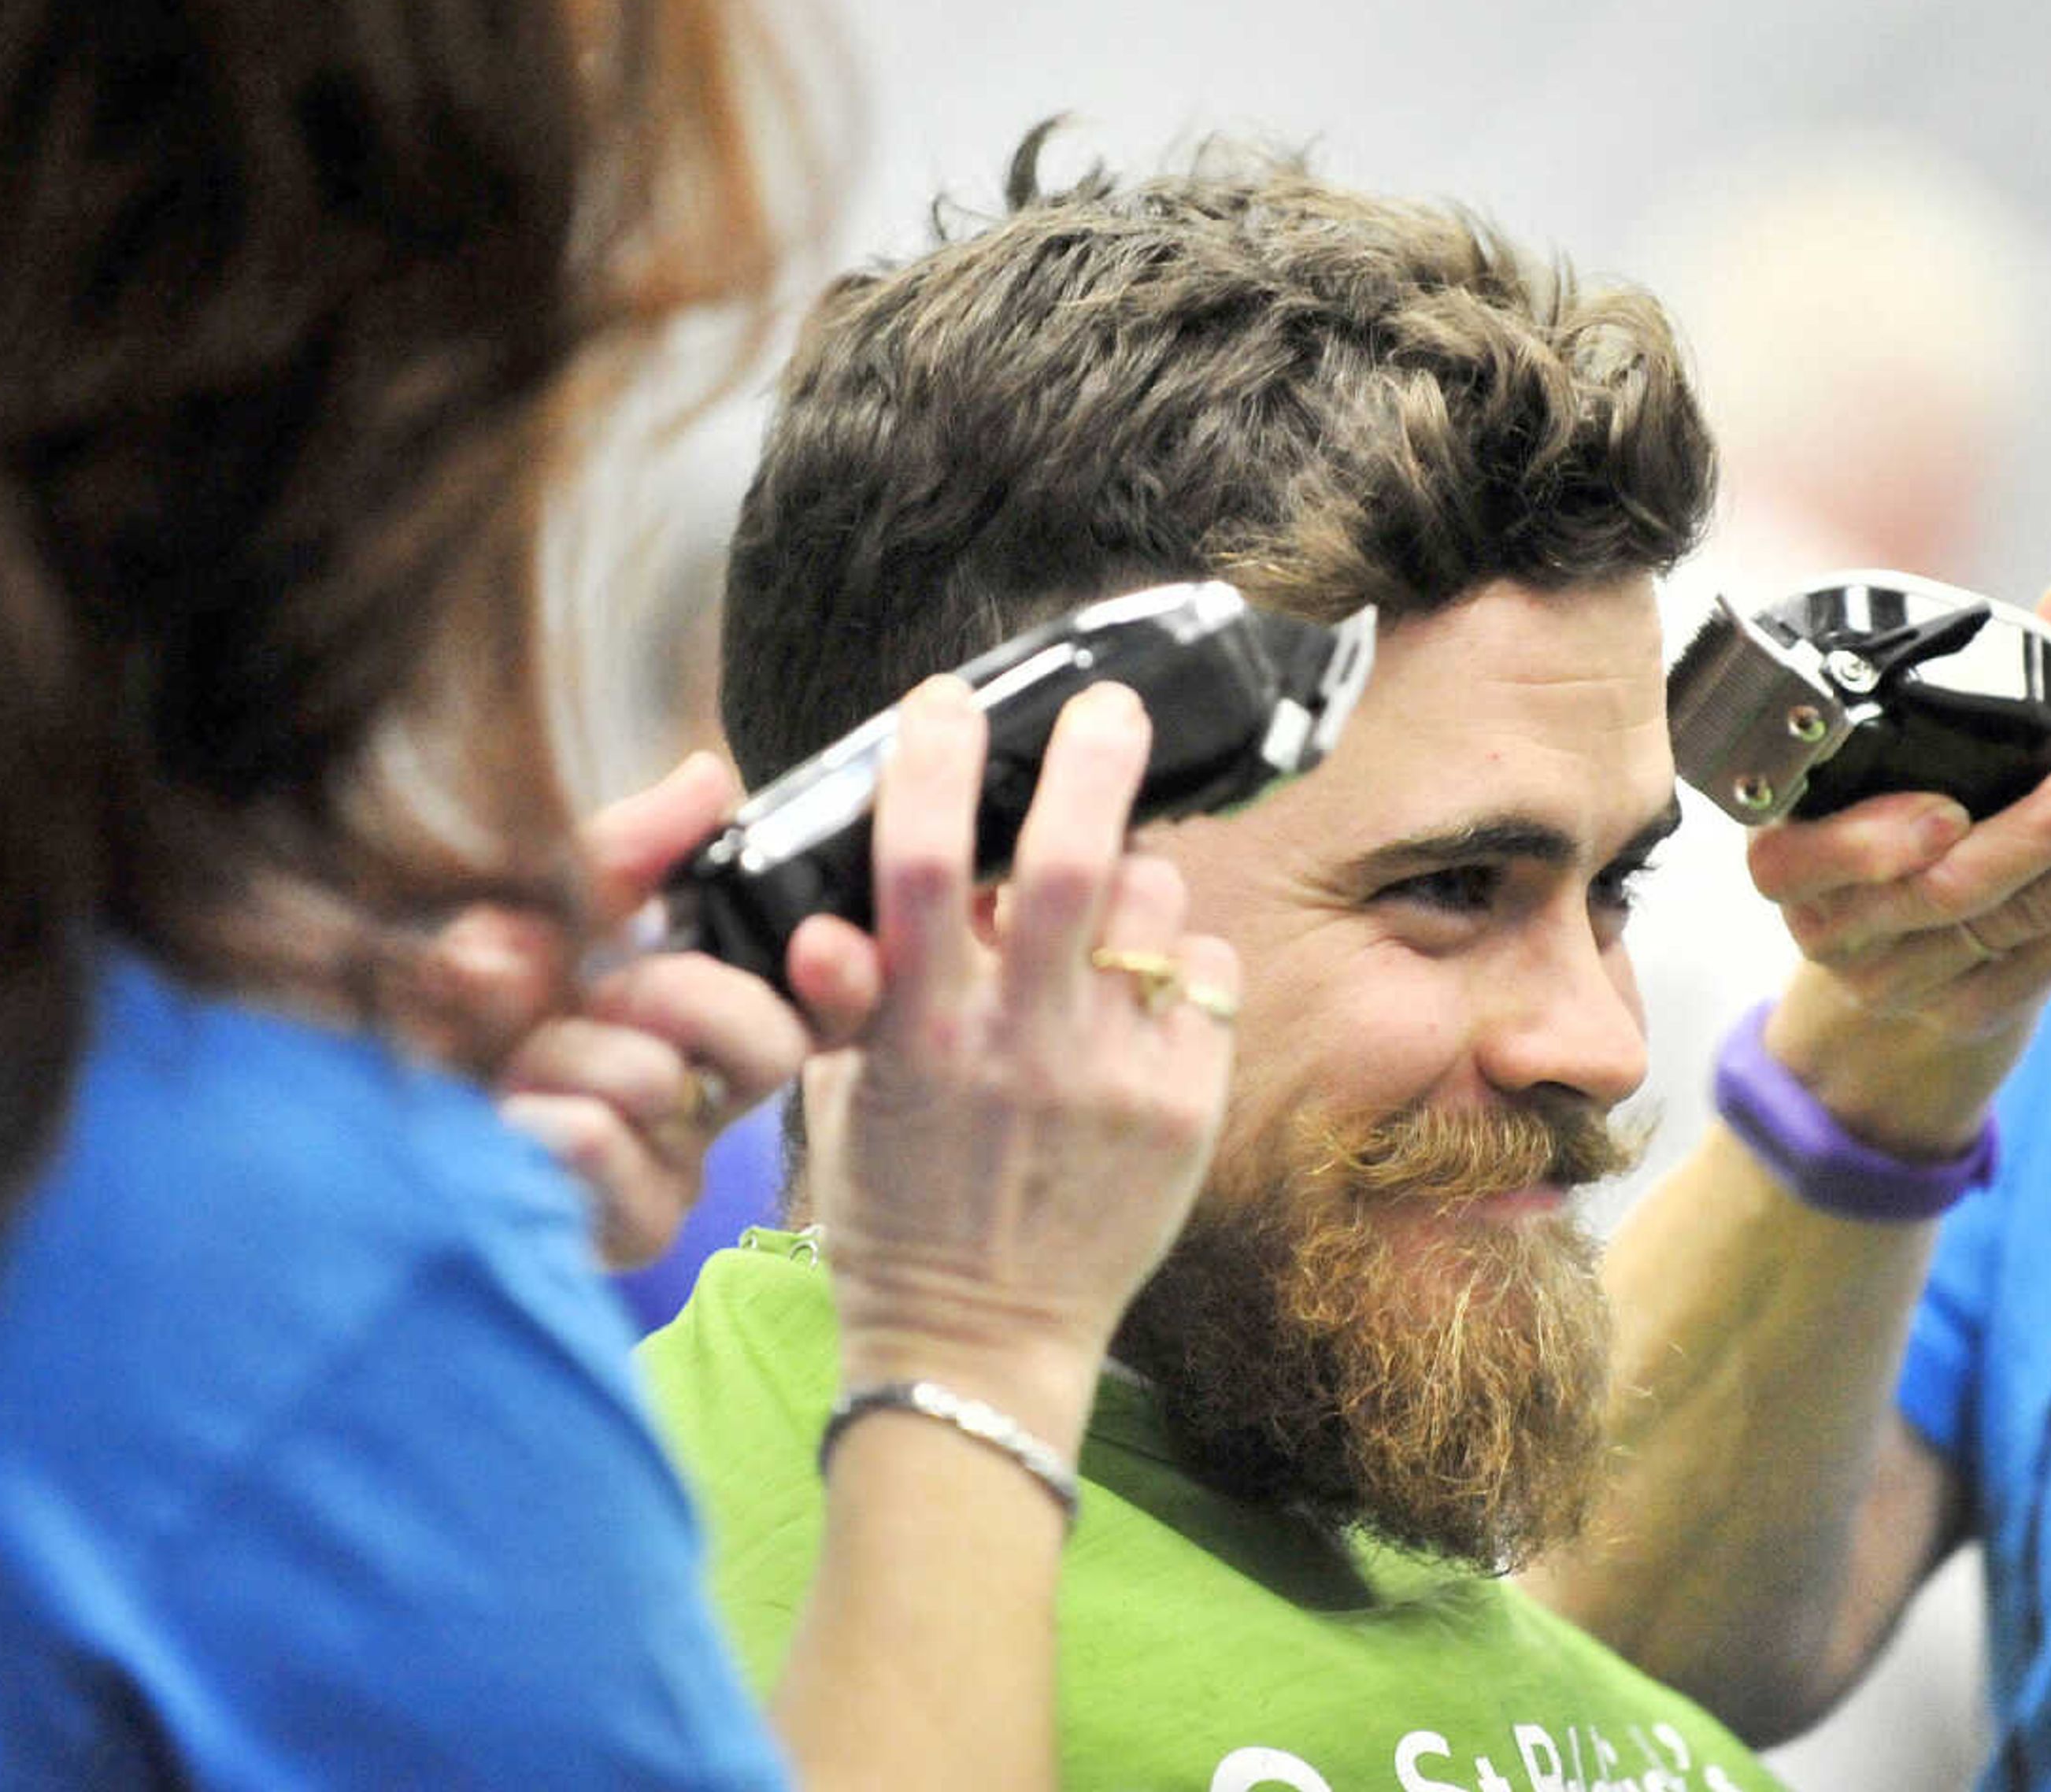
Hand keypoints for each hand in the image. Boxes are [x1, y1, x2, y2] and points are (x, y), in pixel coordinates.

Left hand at [409, 752, 814, 1267]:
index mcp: (711, 1015)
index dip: (844, 977)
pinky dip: (539, 1113)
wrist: (359, 1114)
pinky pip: (601, 1143)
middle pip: (769, 1041)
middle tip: (593, 991)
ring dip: (553, 1049)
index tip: (815, 943)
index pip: (831, 1002)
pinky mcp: (621, 1226)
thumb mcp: (535, 908)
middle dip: (666, 991)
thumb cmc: (461, 1011)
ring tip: (497, 1062)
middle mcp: (710, 1095)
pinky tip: (501, 1117)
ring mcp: (673, 1167)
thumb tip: (710, 779)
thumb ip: (623, 851)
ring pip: (658, 1082)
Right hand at [806, 675, 1232, 1450]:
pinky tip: (1142, 993)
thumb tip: (851, 905)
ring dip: (1132, 877)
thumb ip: (855, 996)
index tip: (943, 702)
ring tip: (1104, 907)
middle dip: (1092, 762)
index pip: (926, 870)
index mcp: (921, 1038)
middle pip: (1072, 864)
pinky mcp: (1188, 1108)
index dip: (935, 769)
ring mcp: (1115, 1078)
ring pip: (1154, 906)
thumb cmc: (897, 1211)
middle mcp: (1024, 1050)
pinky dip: (1179, 960)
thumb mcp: (843, 1099)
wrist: (981, 1347)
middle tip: (1105, 707)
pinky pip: (1208, 975)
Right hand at [1743, 580, 2050, 1155]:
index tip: (1950, 811)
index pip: (1810, 859)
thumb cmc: (1889, 818)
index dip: (1875, 842)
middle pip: (1948, 888)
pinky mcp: (1977, 1008)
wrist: (1886, 951)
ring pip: (2024, 921)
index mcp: (1788, 857)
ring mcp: (1905, 981)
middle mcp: (1834, 929)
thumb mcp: (1903, 757)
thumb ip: (1979, 681)